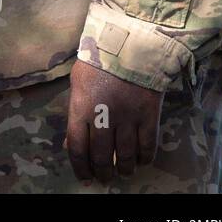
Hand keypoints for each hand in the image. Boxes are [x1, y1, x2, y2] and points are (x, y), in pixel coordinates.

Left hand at [66, 60, 163, 183]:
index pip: (77, 147)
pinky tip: (141, 161)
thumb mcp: (78, 83)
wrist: (131, 44)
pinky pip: (148, 146)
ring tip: (122, 173)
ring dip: (124, 169)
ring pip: (125, 155)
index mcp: (81, 107)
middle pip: (102, 155)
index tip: (84, 177)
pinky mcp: (149, 116)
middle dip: (102, 171)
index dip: (80, 166)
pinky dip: (144, 158)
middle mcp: (103, 117)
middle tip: (104, 177)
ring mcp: (128, 118)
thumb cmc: (99, 61)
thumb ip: (75, 113)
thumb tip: (72, 143)